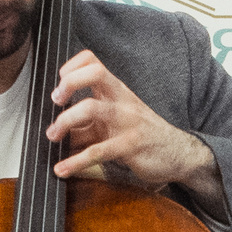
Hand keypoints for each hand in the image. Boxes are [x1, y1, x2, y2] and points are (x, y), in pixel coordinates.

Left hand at [47, 50, 226, 218]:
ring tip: (53, 136)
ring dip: (64, 121)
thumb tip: (57, 129)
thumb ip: (89, 122)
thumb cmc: (145, 134)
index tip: (59, 85)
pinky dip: (75, 162)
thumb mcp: (116, 121)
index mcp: (118, 91)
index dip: (72, 67)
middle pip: (95, 74)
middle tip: (56, 101)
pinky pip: (98, 151)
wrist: (179, 154)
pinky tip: (62, 169)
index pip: (93, 62)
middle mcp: (122, 100)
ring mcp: (127, 121)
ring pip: (91, 109)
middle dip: (68, 84)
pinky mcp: (130, 146)